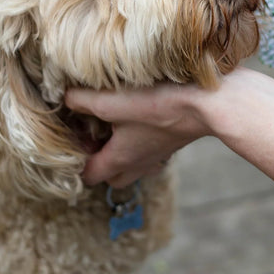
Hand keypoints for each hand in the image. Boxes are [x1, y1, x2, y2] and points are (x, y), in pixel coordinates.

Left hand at [65, 82, 209, 186]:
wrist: (207, 104)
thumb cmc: (158, 104)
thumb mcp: (110, 100)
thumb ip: (81, 100)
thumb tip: (65, 97)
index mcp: (119, 159)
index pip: (87, 176)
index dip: (74, 162)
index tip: (73, 137)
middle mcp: (138, 164)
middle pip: (112, 177)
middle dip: (99, 161)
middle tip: (94, 135)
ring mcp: (158, 155)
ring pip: (133, 166)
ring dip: (122, 153)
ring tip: (117, 128)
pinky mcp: (172, 143)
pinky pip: (151, 152)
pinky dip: (142, 144)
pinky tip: (143, 121)